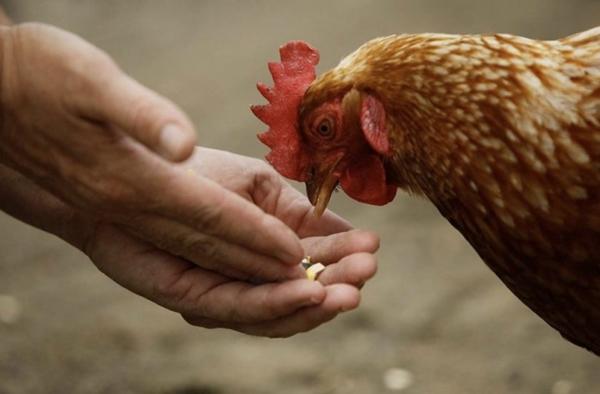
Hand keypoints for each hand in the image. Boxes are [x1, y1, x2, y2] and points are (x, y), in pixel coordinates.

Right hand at [0, 23, 308, 280]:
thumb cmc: (40, 79)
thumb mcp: (87, 81)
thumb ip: (138, 115)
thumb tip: (183, 144)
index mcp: (131, 182)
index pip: (210, 216)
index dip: (256, 234)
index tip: (296, 250)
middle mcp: (131, 211)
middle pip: (212, 250)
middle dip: (263, 268)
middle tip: (312, 286)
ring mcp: (126, 219)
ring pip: (199, 258)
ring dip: (247, 274)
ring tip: (291, 284)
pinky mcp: (123, 216)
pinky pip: (182, 251)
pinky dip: (220, 262)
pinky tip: (244, 263)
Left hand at [1, 163, 378, 336]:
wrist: (133, 174)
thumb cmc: (195, 175)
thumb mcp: (257, 185)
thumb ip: (293, 212)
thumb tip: (341, 231)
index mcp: (269, 247)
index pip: (314, 259)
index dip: (344, 256)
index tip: (373, 247)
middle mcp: (252, 276)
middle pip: (303, 292)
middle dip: (338, 284)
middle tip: (367, 272)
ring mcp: (227, 292)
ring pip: (279, 312)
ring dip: (316, 304)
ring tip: (347, 292)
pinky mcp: (198, 302)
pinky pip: (242, 309)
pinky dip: (276, 305)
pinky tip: (306, 292)